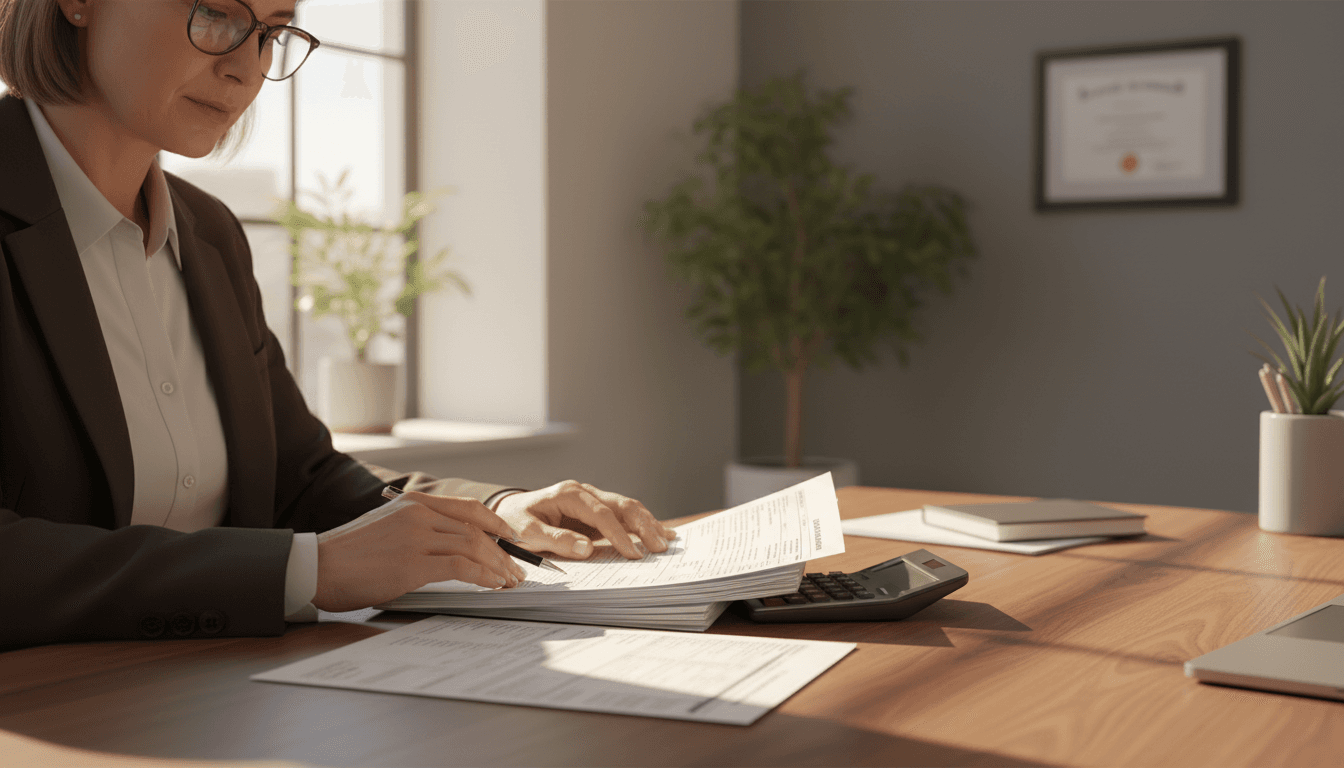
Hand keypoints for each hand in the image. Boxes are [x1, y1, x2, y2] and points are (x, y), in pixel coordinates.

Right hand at [313, 491, 527, 612]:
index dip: (496, 522)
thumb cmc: (347, 554)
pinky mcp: (413, 564)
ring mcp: (416, 538)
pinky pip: (462, 567)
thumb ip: (417, 527)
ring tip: (509, 581)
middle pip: (476, 529)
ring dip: (498, 566)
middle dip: (502, 551)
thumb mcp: (386, 526)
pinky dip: (484, 576)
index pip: (468, 507)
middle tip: (516, 568)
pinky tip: (492, 585)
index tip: (512, 537)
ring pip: (474, 546)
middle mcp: (417, 514)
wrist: (314, 566)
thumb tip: (450, 544)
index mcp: (412, 502)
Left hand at [494, 480, 676, 559]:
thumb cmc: (514, 522)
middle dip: (643, 525)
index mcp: (569, 494)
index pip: (601, 513)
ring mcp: (593, 501)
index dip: (618, 534)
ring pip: (627, 508)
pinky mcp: (596, 513)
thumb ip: (556, 540)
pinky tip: (661, 532)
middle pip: (622, 505)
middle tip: (659, 547)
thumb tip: (586, 548)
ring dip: (647, 524)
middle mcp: (585, 493)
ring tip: (665, 542)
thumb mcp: (527, 532)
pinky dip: (642, 524)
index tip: (632, 554)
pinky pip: (623, 517)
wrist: (508, 513)